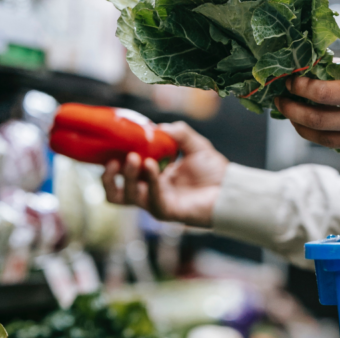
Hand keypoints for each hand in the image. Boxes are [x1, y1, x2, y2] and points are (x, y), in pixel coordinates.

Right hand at [102, 122, 227, 227]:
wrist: (231, 188)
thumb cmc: (213, 170)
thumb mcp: (195, 144)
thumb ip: (178, 132)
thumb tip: (158, 127)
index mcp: (151, 176)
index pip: (122, 172)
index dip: (112, 161)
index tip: (109, 145)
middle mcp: (149, 191)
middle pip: (116, 191)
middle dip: (109, 175)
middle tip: (113, 158)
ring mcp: (156, 203)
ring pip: (127, 197)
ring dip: (127, 177)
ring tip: (134, 158)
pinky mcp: (166, 211)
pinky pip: (151, 199)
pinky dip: (150, 181)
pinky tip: (151, 166)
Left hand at [276, 52, 339, 163]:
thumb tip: (318, 65)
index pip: (326, 92)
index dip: (302, 87)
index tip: (289, 80)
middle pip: (319, 121)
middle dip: (292, 111)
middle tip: (280, 101)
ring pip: (326, 140)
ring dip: (303, 128)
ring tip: (291, 116)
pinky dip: (326, 138)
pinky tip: (319, 125)